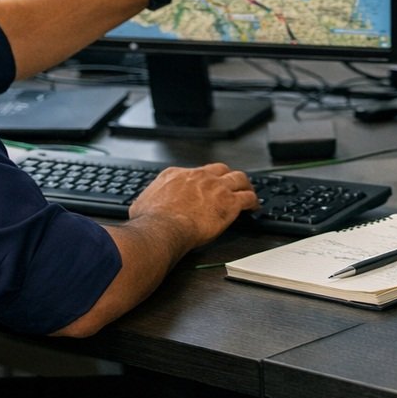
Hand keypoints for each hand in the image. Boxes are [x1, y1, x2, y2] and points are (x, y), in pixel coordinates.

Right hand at [126, 162, 259, 246]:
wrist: (162, 228)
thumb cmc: (151, 220)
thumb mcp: (141, 203)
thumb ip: (147, 200)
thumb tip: (143, 205)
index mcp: (177, 175)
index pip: (196, 172)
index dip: (204, 179)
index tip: (206, 186)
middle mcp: (199, 177)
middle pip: (220, 169)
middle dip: (227, 176)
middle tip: (231, 184)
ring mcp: (216, 188)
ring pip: (239, 178)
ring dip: (244, 184)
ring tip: (248, 190)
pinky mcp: (229, 203)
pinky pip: (248, 197)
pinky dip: (253, 201)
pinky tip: (254, 206)